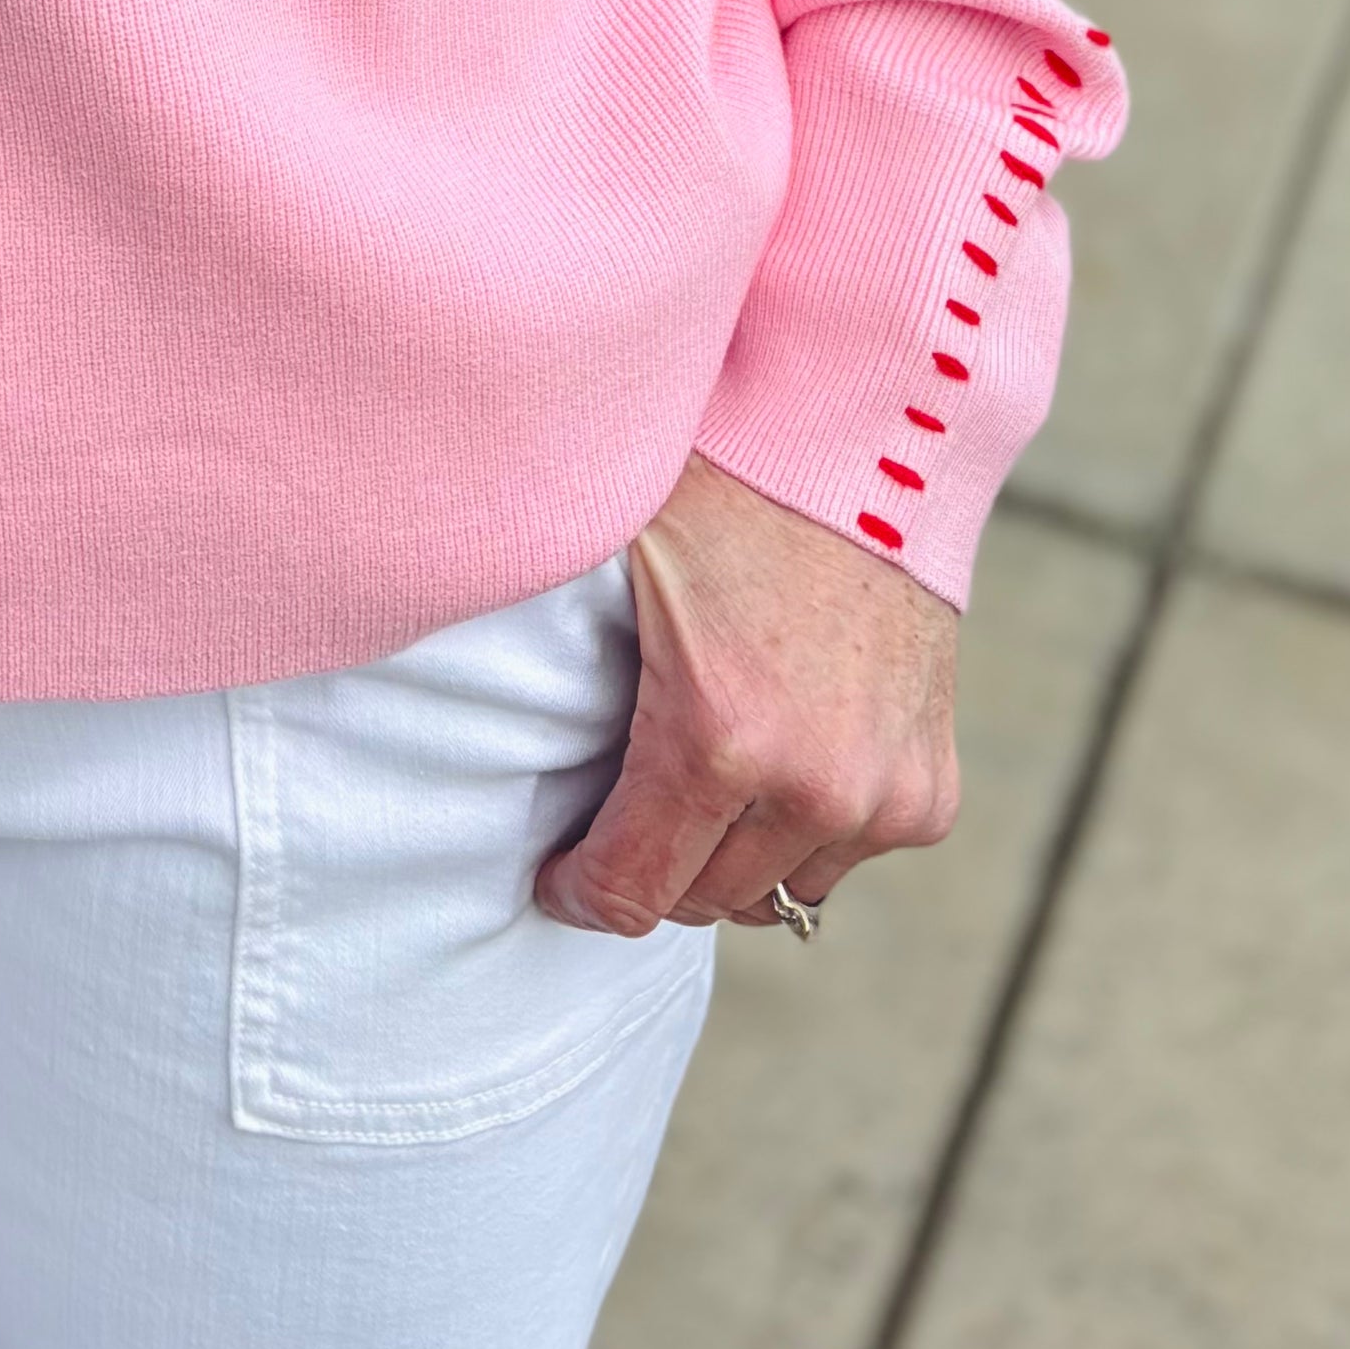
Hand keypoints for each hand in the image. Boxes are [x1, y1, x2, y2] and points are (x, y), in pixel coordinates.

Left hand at [536, 455, 958, 936]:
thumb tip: (419, 619)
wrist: (878, 446)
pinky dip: (804, 829)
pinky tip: (775, 763)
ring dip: (731, 856)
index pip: (630, 892)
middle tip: (623, 807)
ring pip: (776, 892)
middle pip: (701, 902)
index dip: (578, 890)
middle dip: (651, 864)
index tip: (558, 872)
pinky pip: (844, 857)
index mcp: (719, 735)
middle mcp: (813, 788)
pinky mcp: (929, 794)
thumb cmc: (733, 480)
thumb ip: (535, 616)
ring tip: (697, 781)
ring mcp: (883, 799)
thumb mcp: (617, 541)